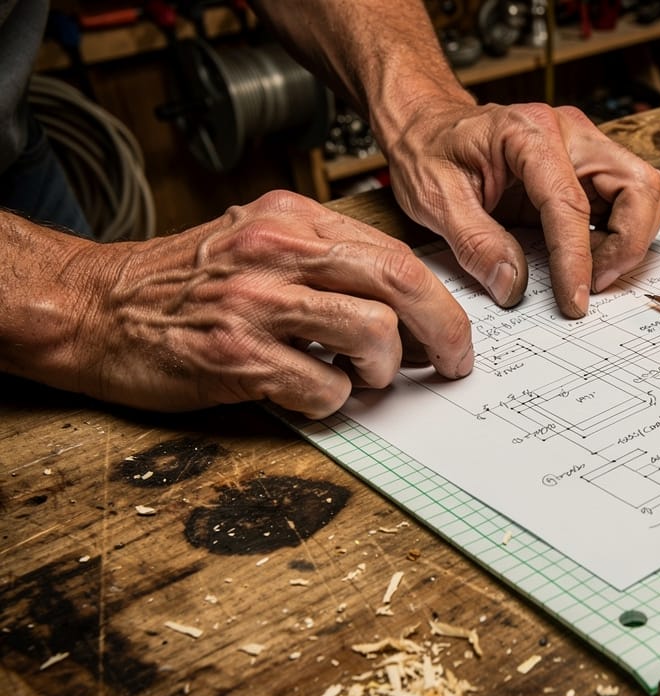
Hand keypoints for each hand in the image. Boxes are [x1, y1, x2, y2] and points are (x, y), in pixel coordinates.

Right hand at [5, 191, 472, 417]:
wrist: (94, 307)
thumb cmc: (181, 283)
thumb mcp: (257, 241)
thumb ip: (325, 261)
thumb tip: (403, 303)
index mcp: (293, 218)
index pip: (397, 253)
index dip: (441, 300)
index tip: (455, 331)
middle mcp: (279, 250)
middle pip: (401, 284)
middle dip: (445, 332)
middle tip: (452, 364)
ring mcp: (257, 302)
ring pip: (374, 334)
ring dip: (383, 371)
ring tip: (362, 379)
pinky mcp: (237, 355)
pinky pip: (324, 388)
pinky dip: (331, 402)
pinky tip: (309, 393)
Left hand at [377, 98, 659, 317]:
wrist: (427, 128)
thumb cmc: (429, 152)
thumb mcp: (434, 200)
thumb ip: (475, 244)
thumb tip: (513, 287)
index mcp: (529, 133)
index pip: (572, 203)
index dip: (578, 259)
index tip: (575, 301)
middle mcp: (570, 132)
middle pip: (638, 186)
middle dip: (626, 244)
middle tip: (592, 284)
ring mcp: (586, 148)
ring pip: (644, 193)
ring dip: (628, 239)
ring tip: (589, 271)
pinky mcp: (589, 167)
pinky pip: (628, 200)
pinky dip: (619, 234)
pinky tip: (586, 256)